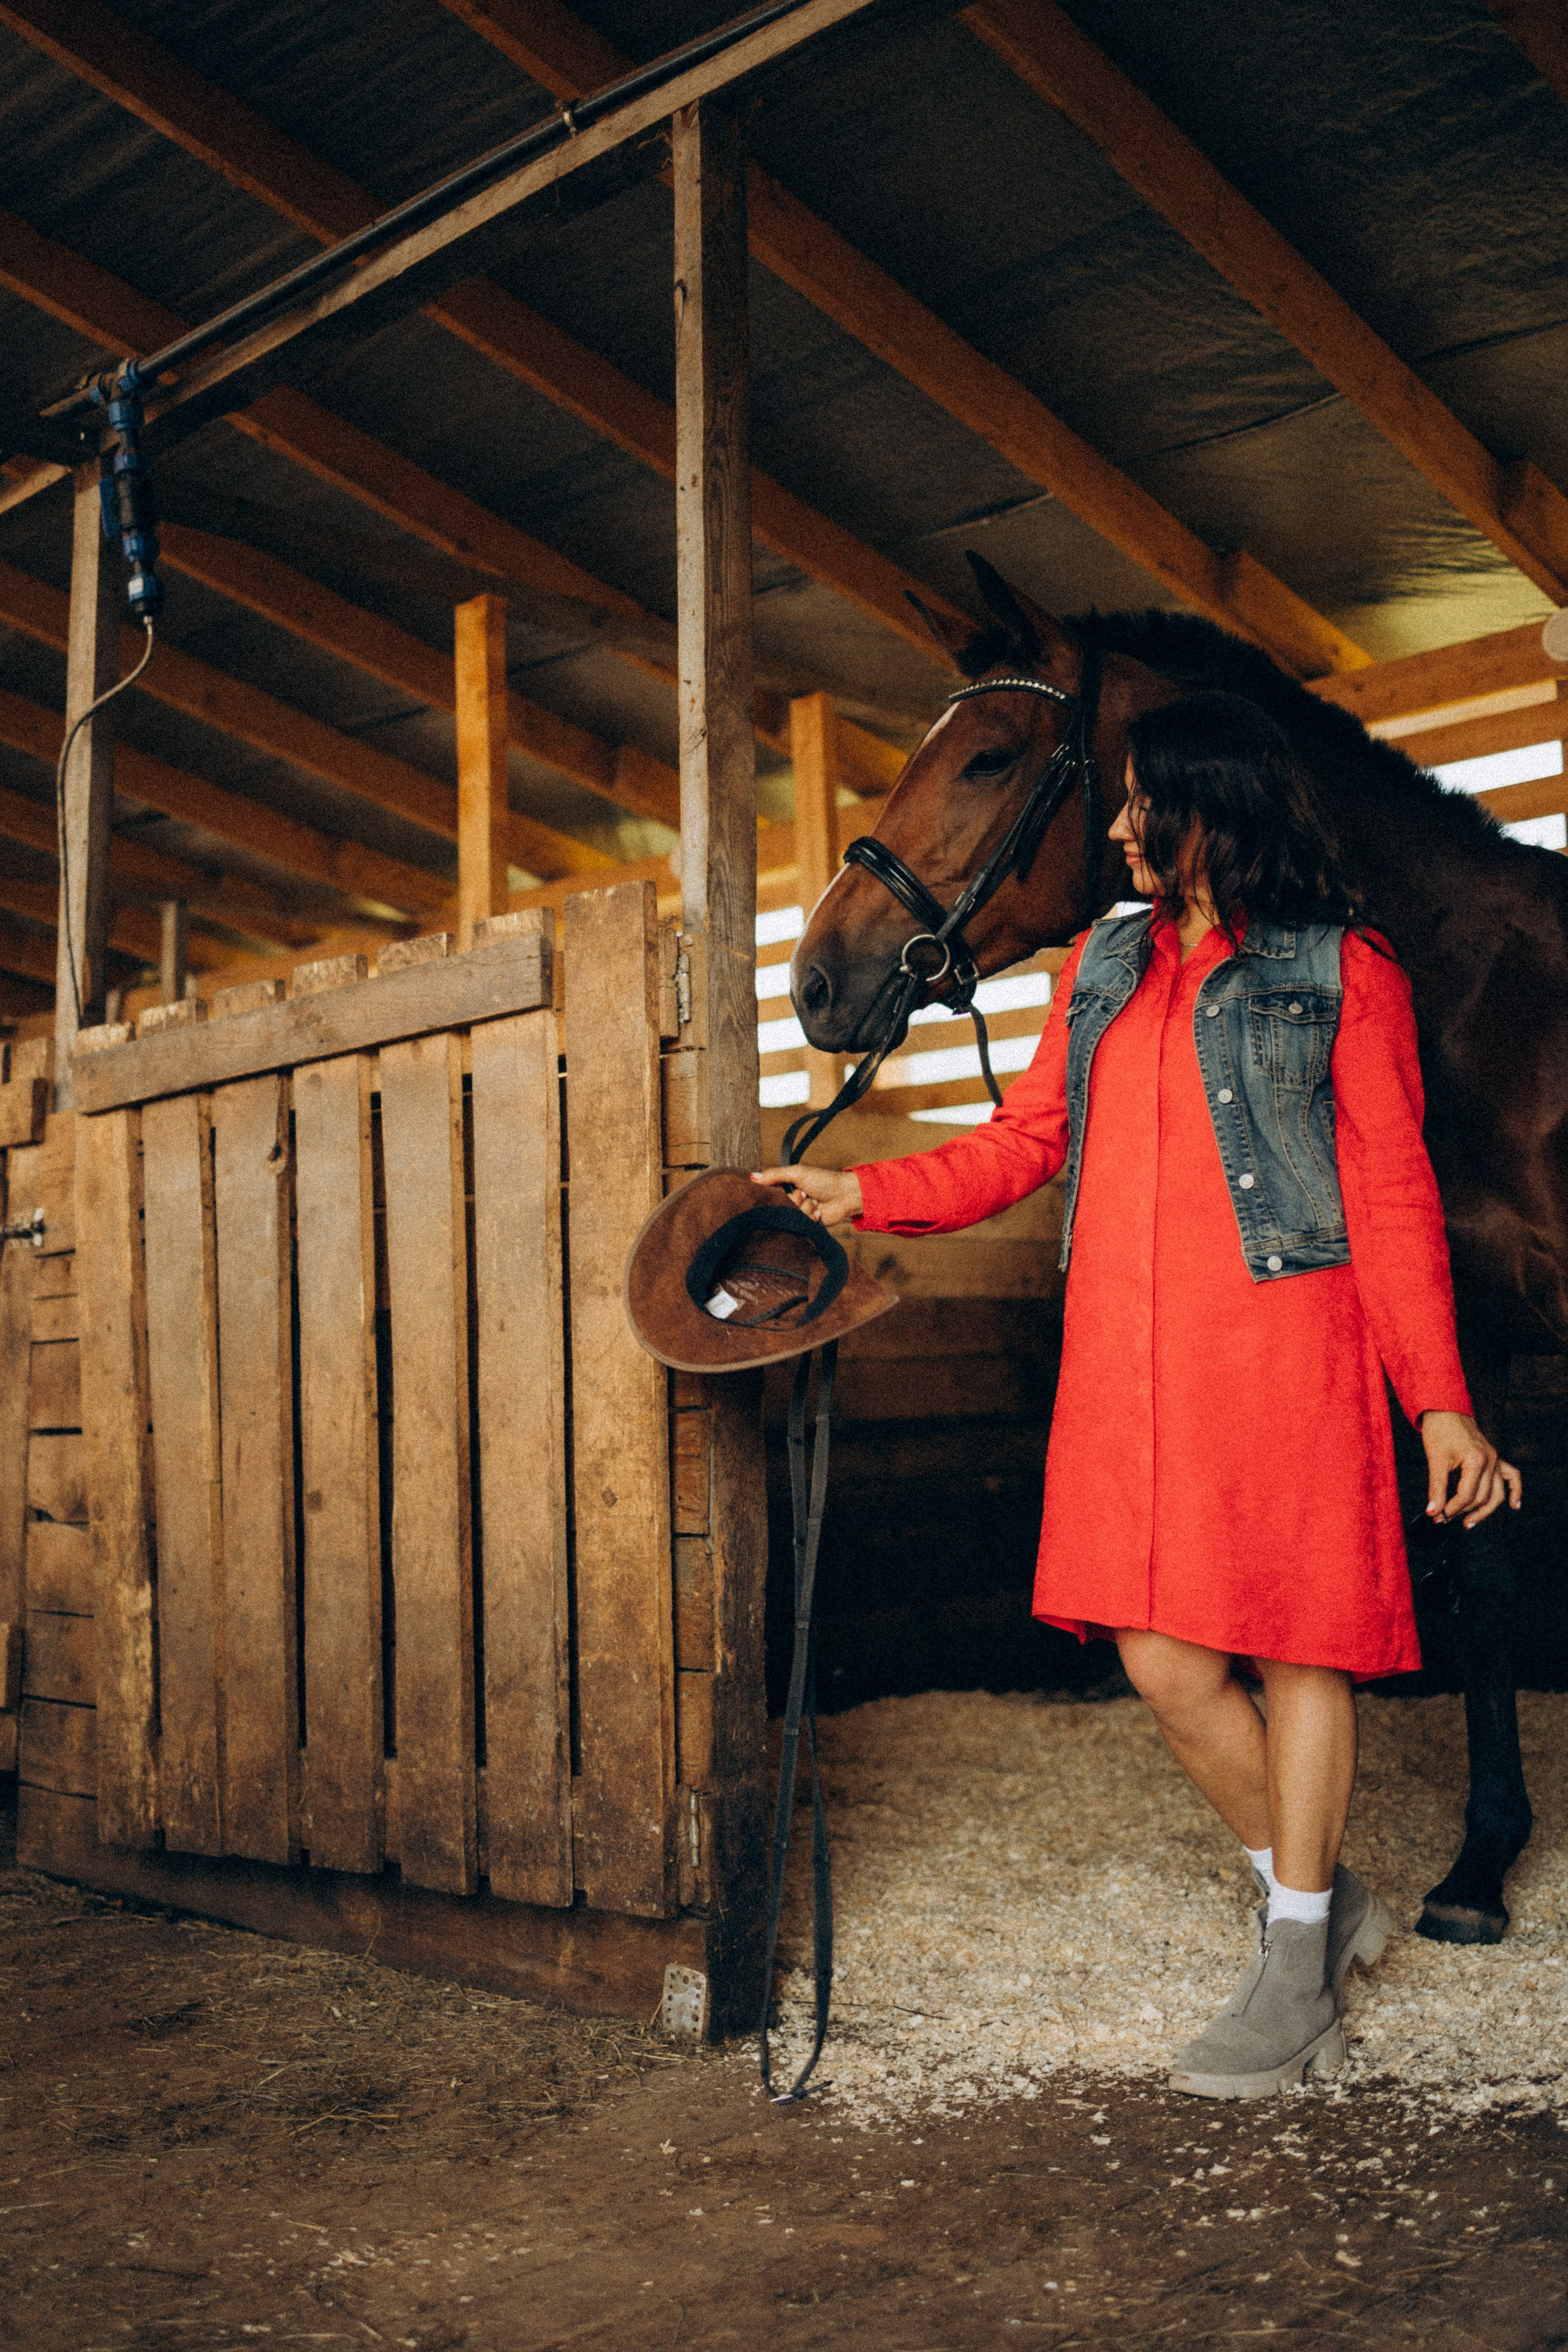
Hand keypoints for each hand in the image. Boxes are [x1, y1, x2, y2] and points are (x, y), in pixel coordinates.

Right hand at [751, 1164, 863, 1225]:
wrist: (845, 1195)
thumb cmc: (824, 1180)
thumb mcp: (797, 1173)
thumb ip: (775, 1175)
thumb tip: (752, 1177)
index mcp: (786, 1188)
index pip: (769, 1194)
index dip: (772, 1194)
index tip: (781, 1191)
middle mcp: (790, 1201)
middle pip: (780, 1207)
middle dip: (794, 1200)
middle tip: (805, 1194)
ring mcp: (799, 1214)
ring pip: (792, 1217)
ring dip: (805, 1209)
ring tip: (815, 1202)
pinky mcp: (807, 1226)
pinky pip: (801, 1225)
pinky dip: (811, 1218)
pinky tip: (819, 1212)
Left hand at [1420, 1410, 1521, 1528]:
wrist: (1445, 1409)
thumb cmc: (1439, 1430)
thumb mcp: (1435, 1460)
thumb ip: (1436, 1488)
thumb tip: (1432, 1511)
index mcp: (1476, 1460)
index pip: (1467, 1495)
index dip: (1451, 1509)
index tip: (1437, 1517)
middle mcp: (1490, 1460)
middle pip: (1481, 1497)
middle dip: (1462, 1511)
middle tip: (1444, 1519)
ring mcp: (1495, 1459)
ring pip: (1496, 1493)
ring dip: (1484, 1510)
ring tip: (1469, 1523)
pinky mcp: (1494, 1457)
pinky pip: (1511, 1476)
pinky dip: (1514, 1491)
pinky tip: (1514, 1505)